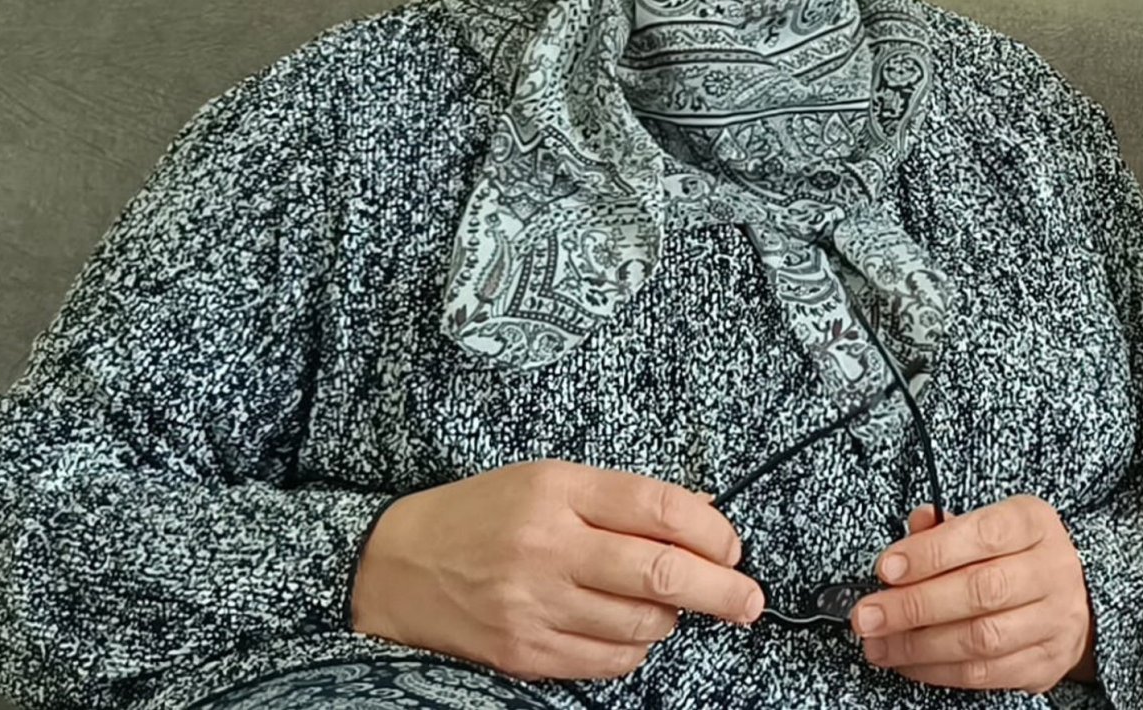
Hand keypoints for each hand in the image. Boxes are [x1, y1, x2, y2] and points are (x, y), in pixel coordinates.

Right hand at [351, 460, 765, 680]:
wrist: (393, 566)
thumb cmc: (481, 516)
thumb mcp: (548, 481)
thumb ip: (623, 498)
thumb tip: (703, 512)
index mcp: (558, 490)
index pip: (660, 508)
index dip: (712, 531)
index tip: (733, 548)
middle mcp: (548, 546)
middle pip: (661, 573)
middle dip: (722, 591)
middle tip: (749, 601)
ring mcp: (534, 605)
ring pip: (642, 625)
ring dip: (669, 619)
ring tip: (660, 606)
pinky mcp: (524, 653)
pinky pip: (608, 661)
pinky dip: (633, 650)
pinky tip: (625, 632)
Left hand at [852, 495, 1097, 692]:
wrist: (1071, 599)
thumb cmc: (1017, 557)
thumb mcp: (991, 525)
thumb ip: (949, 527)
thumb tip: (917, 524)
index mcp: (1035, 524)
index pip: (984, 535)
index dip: (931, 553)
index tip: (887, 568)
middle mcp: (1052, 570)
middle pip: (981, 591)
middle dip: (914, 606)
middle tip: (868, 615)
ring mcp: (1054, 620)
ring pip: (981, 638)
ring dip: (918, 645)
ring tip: (878, 644)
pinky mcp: (1045, 663)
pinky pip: (985, 674)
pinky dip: (937, 670)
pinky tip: (908, 662)